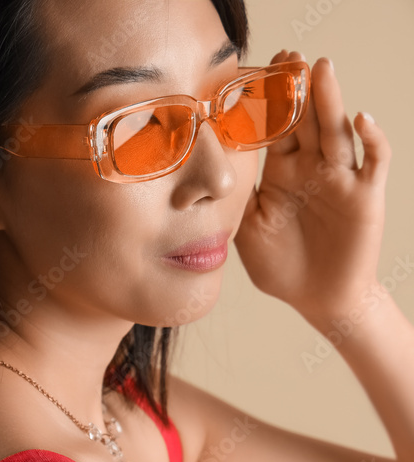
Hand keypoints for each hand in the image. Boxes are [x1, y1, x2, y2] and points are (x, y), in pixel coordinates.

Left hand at [234, 49, 391, 324]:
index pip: (272, 129)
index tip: (251, 74)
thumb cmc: (280, 264)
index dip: (264, 104)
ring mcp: (340, 178)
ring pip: (336, 131)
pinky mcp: (365, 195)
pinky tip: (361, 119)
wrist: (316, 298)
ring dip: (329, 100)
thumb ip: (230, 199)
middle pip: (304, 120)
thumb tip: (193, 176)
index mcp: (279, 172)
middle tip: (289, 57)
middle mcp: (310, 168)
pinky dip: (372, 139)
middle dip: (297, 89)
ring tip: (320, 69)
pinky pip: (373, 162)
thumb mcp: (244, 228)